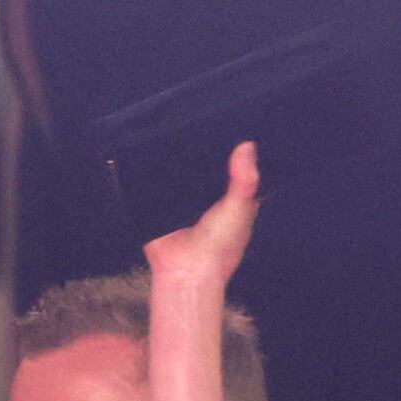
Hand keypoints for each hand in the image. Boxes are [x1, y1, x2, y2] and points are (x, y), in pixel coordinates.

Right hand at [145, 140, 259, 296]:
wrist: (185, 271)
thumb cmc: (218, 249)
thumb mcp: (238, 208)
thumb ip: (244, 179)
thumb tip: (247, 146)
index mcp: (232, 201)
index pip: (236, 170)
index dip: (236, 153)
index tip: (234, 131)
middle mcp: (208, 202)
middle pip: (206, 170)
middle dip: (204, 154)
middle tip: (201, 129)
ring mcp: (182, 206)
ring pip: (179, 178)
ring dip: (176, 166)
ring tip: (178, 137)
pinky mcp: (159, 211)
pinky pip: (154, 190)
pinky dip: (153, 178)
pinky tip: (156, 162)